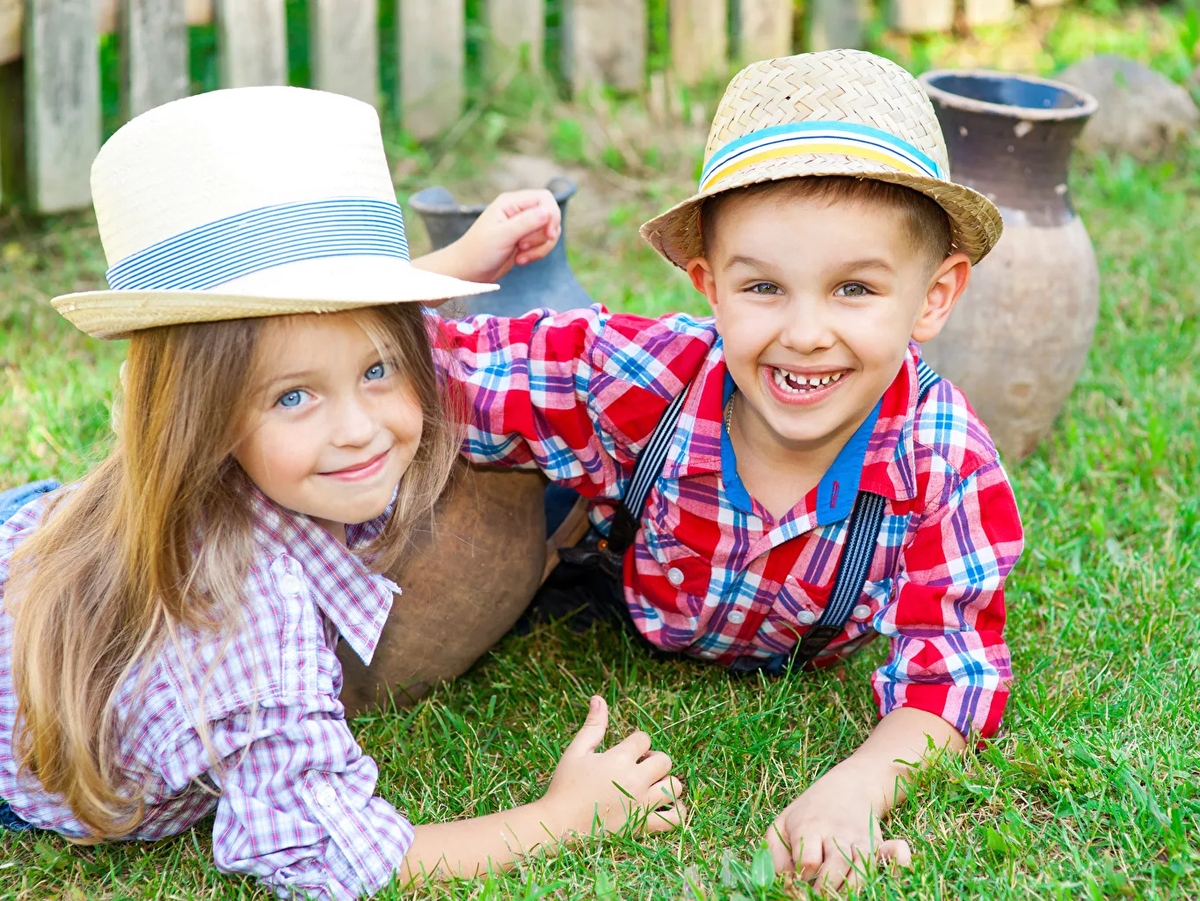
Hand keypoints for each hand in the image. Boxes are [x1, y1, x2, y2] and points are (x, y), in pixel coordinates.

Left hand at [420, 189, 560, 285]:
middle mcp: (518, 211)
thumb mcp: (502, 236)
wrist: (468, 271)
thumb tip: (548, 211)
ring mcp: (522, 227)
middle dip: (542, 236)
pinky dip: (537, 254)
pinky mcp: (525, 241)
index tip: (548, 234)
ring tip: (520, 256)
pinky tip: (520, 260)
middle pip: (550, 216)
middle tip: (522, 246)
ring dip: (540, 248)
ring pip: (548, 232)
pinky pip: (543, 244)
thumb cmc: (479, 251)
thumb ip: (526, 222)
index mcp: (510, 203)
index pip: (544, 199)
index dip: (552, 215)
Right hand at [541, 696, 684, 837]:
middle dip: (655, 761)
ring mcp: (641, 804)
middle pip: (665, 761)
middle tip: (639, 769)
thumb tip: (599, 698)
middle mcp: (634, 780)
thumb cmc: (565, 785)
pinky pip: (674, 819)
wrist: (559, 824)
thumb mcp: (576, 751)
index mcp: (618, 759)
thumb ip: (593, 726)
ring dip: (666, 784)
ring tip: (652, 787)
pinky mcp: (643, 826)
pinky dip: (676, 812)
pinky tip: (665, 807)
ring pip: (674, 787)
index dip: (637, 743)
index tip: (626, 753)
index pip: (644, 739)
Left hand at [763, 759, 911, 892]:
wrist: (848, 786)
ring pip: (860, 872)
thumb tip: (783, 879)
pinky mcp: (877, 846)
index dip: (802, 876)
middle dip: (825, 890)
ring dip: (850, 891)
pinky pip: (891, 855)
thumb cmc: (808, 812)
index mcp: (810, 828)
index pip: (807, 861)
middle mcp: (836, 834)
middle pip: (835, 869)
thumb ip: (774, 852)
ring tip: (838, 895)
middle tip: (818, 895)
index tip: (798, 880)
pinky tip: (894, 872)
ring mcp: (859, 840)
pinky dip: (895, 865)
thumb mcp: (782, 824)